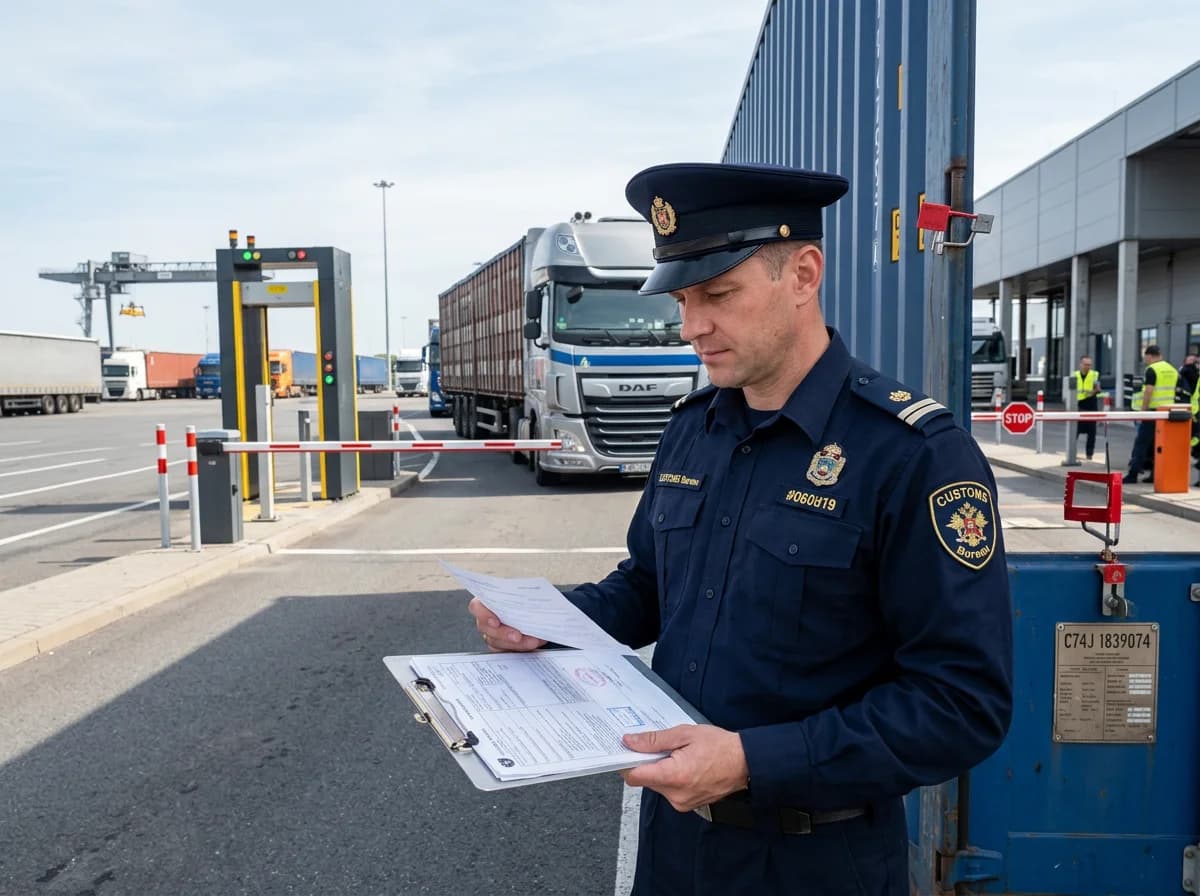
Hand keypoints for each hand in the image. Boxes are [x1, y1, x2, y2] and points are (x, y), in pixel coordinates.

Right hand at [468, 597, 546, 652]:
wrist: (538, 610)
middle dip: (502, 633)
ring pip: (496, 642)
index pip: (476, 606)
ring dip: (515, 644)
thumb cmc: (527, 597)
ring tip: (532, 641)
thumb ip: (524, 595)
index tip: (496, 622)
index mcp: (487, 600)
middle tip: (517, 636)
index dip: (483, 615)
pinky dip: (520, 648)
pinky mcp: (502, 644)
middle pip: (485, 628)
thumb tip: (533, 598)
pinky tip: (533, 643)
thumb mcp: (525, 592)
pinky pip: (506, 650)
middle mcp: (487, 617)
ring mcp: (492, 633)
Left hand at [619, 725, 749, 812]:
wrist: (746, 763)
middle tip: (656, 745)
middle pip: (644, 780)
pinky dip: (669, 777)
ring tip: (675, 753)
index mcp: (674, 776)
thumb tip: (630, 742)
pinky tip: (682, 763)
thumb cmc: (720, 747)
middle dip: (645, 762)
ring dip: (658, 769)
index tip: (626, 750)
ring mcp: (682, 802)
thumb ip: (655, 740)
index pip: (635, 776)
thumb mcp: (685, 734)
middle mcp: (676, 795)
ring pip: (656, 785)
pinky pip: (668, 790)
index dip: (626, 762)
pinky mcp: (687, 804)